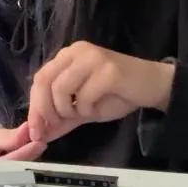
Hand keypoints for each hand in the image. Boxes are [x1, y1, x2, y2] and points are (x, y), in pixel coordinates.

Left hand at [27, 42, 174, 142]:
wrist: (153, 86)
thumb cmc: (118, 95)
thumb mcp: (83, 109)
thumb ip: (61, 119)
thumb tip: (39, 135)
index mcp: (67, 57)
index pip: (39, 79)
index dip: (34, 106)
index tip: (35, 131)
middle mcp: (76, 52)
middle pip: (44, 81)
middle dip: (45, 110)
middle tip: (55, 126)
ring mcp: (92, 58)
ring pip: (60, 88)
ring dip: (67, 109)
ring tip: (82, 113)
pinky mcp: (108, 70)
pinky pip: (85, 95)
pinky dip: (87, 109)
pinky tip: (97, 108)